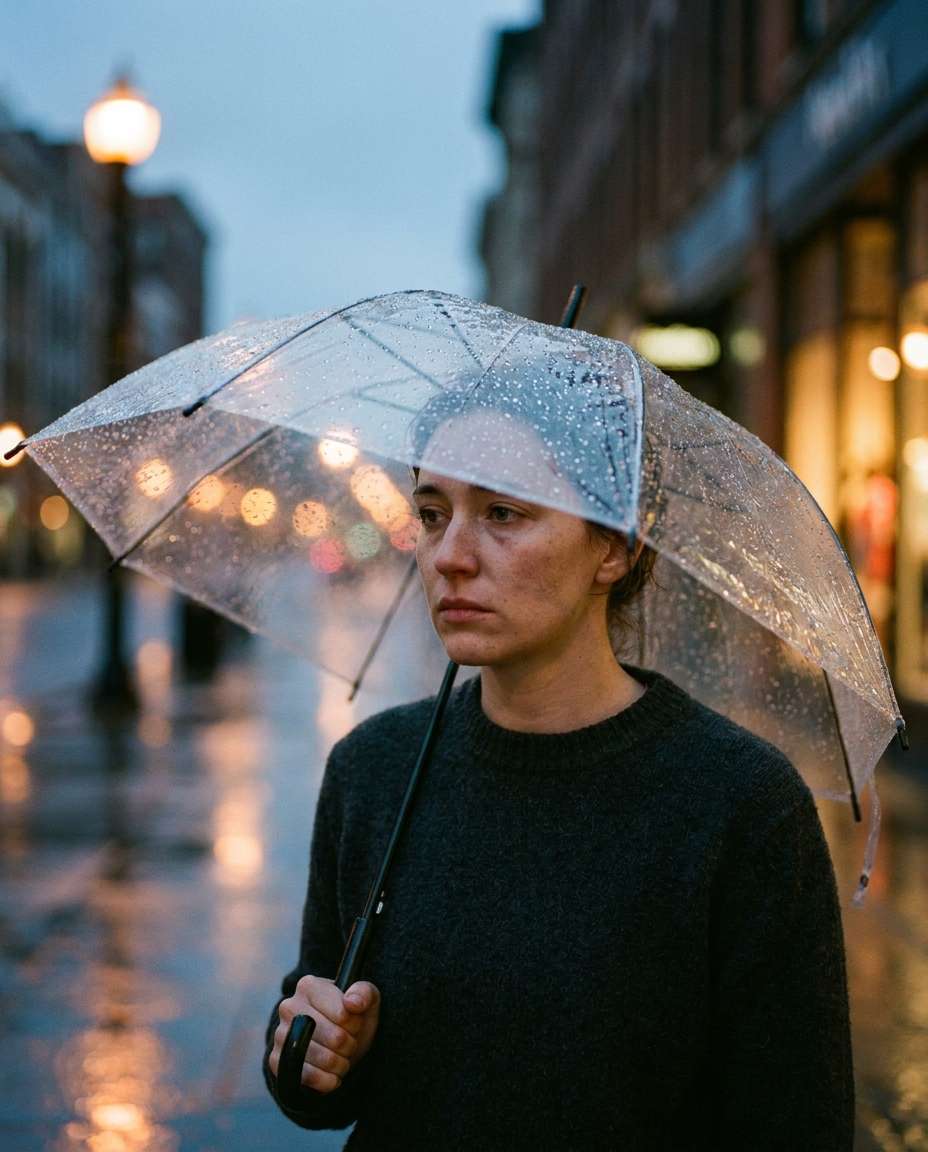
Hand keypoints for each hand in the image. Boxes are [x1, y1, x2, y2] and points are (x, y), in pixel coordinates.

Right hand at [269, 975, 380, 1093]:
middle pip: (335, 1038)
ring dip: (341, 1064)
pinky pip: (306, 1076)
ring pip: (323, 1059)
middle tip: (348, 1043)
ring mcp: (280, 1034)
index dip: (355, 1024)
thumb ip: (364, 993)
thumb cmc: (351, 1016)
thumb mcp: (366, 999)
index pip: (343, 1013)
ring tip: (342, 1057)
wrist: (334, 1043)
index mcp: (309, 986)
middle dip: (349, 1045)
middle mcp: (289, 1006)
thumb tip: (352, 1003)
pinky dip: (326, 1080)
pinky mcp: (276, 1060)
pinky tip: (333, 1075)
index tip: (354, 1023)